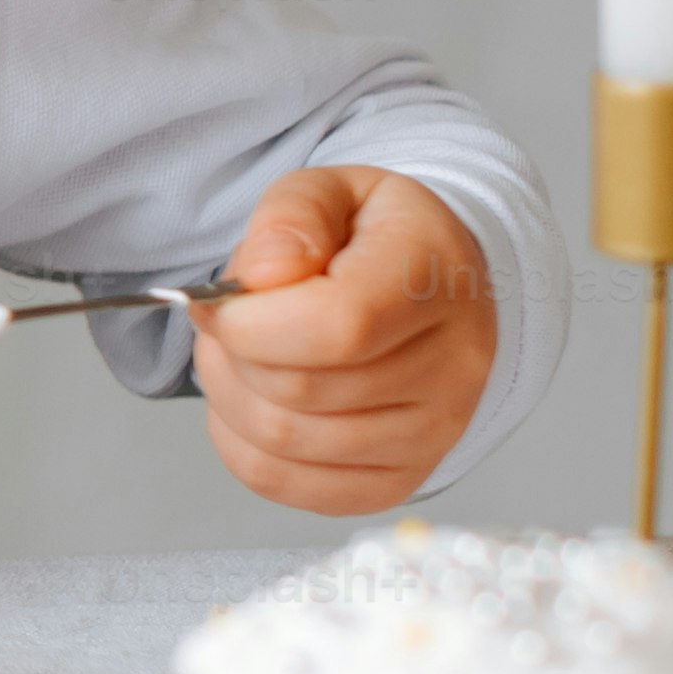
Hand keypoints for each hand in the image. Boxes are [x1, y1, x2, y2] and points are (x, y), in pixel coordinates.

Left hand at [193, 167, 497, 512]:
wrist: (438, 292)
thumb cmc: (375, 242)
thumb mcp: (333, 191)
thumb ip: (291, 216)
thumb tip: (263, 275)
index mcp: (436, 281)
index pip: (340, 327)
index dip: (254, 323)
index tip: (219, 303)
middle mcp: (453, 369)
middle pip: (300, 390)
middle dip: (231, 354)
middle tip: (225, 322)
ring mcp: (433, 435)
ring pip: (284, 442)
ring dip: (229, 396)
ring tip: (240, 354)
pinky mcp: (399, 480)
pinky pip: (286, 482)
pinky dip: (239, 444)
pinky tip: (251, 400)